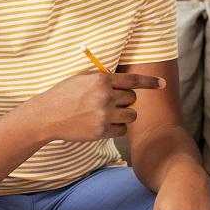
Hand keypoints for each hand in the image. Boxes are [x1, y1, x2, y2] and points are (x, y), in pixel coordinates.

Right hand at [29, 71, 163, 142]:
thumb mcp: (82, 79)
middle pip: (132, 99)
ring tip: (108, 114)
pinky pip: (122, 130)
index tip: (162, 84)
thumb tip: (124, 81)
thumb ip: (102, 79)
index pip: (132, 80)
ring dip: (123, 115)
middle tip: (110, 103)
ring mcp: (103, 114)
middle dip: (125, 101)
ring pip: (131, 115)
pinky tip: (103, 125)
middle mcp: (105, 96)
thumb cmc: (64, 95)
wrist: (47, 116)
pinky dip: (116, 128)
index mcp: (101, 79)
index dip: (150, 81)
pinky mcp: (101, 131)